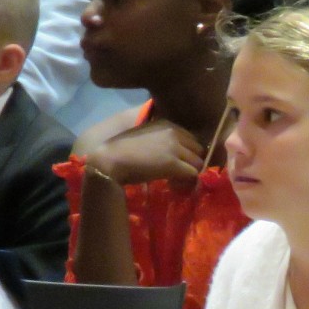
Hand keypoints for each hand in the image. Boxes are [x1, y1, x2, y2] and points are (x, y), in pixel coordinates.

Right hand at [79, 121, 205, 189]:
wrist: (111, 159)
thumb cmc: (122, 150)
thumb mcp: (146, 137)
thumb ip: (161, 140)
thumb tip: (172, 154)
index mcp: (167, 124)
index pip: (191, 138)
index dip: (189, 152)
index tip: (181, 162)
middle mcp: (174, 132)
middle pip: (198, 149)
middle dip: (193, 162)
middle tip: (182, 173)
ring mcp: (175, 148)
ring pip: (198, 162)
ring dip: (191, 173)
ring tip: (179, 180)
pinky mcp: (173, 164)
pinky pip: (192, 173)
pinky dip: (188, 181)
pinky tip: (176, 184)